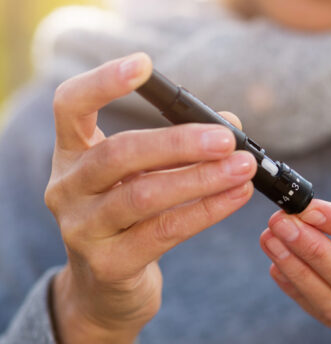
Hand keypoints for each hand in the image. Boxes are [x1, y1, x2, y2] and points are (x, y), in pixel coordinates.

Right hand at [45, 53, 256, 343]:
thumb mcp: (147, 173)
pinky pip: (165, 231)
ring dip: (202, 178)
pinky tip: (237, 196)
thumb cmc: (131, 215)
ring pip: (145, 195)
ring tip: (243, 167)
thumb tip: (232, 125)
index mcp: (72, 154)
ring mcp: (82, 229)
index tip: (144, 64)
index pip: (70, 105)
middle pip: (119, 153)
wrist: (106, 286)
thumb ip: (182, 146)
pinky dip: (207, 210)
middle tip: (227, 138)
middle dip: (179, 143)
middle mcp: (67, 188)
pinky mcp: (108, 264)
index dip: (102, 82)